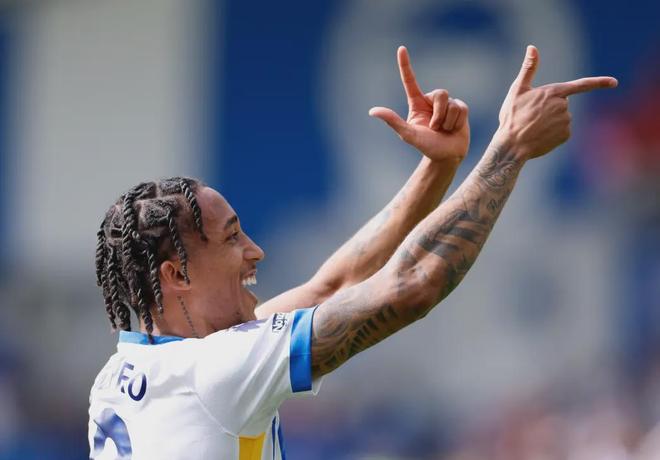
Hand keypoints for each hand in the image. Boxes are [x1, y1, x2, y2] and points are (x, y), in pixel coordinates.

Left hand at [369, 46, 469, 163]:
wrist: (446, 157)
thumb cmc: (426, 146)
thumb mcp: (408, 134)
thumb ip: (393, 121)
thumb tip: (373, 111)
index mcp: (416, 103)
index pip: (410, 81)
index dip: (405, 65)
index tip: (401, 48)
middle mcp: (431, 101)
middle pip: (440, 93)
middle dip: (439, 114)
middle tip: (435, 129)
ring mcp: (447, 104)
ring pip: (451, 103)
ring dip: (448, 121)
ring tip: (444, 130)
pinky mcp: (460, 108)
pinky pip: (462, 109)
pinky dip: (457, 122)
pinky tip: (454, 129)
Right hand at [494, 45, 617, 160]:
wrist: (512, 145)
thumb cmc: (512, 117)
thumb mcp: (518, 90)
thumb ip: (529, 68)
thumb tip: (532, 47)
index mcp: (553, 92)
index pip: (581, 85)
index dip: (599, 83)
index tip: (614, 82)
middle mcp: (563, 106)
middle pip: (562, 104)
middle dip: (550, 108)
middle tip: (530, 116)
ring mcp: (566, 121)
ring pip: (562, 118)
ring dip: (550, 122)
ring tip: (533, 127)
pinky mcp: (565, 135)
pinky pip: (562, 131)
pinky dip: (552, 133)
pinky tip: (539, 136)